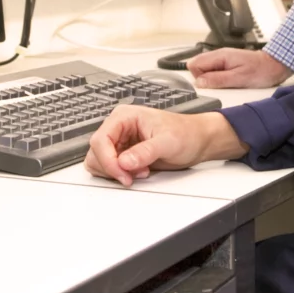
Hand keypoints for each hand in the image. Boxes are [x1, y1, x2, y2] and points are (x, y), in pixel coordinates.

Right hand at [85, 108, 247, 185]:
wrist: (198, 140)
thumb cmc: (186, 133)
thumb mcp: (167, 142)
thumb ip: (145, 151)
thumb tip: (124, 161)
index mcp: (124, 117)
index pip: (100, 140)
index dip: (107, 160)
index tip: (122, 174)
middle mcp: (119, 128)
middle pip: (96, 153)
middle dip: (112, 168)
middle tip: (133, 175)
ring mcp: (120, 142)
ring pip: (99, 162)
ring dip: (116, 172)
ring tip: (140, 170)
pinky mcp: (124, 154)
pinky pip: (110, 169)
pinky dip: (120, 175)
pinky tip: (139, 171)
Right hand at [187, 48, 293, 88]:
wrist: (275, 66)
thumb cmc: (261, 71)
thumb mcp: (239, 78)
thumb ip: (218, 79)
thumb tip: (199, 82)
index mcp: (220, 56)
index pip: (194, 64)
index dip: (198, 77)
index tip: (209, 86)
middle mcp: (219, 55)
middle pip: (197, 67)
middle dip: (204, 80)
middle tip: (219, 87)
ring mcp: (223, 60)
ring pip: (205, 71)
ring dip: (211, 80)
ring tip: (226, 85)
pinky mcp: (227, 65)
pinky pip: (215, 73)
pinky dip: (218, 80)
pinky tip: (228, 84)